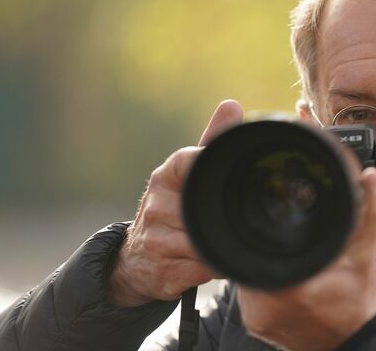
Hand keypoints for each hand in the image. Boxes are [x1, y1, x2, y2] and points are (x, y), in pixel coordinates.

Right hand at [107, 100, 243, 307]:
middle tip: (240, 217)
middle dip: (222, 214)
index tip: (224, 176)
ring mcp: (158, 238)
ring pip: (207, 240)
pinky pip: (205, 267)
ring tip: (226, 240)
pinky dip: (218, 265)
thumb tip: (232, 105)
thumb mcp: (187, 173)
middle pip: (203, 206)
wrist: (136, 260)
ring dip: (223, 243)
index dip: (208, 165)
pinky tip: (218, 260)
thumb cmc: (171, 208)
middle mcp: (157, 204)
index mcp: (168, 176)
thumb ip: (212, 140)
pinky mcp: (164, 269)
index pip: (189, 161)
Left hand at [237, 167, 375, 350]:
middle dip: (263, 249)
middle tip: (283, 245)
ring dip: (260, 266)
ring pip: (245, 279)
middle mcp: (269, 306)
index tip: (277, 230)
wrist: (354, 338)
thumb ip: (369, 211)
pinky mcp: (257, 326)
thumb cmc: (358, 297)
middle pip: (249, 260)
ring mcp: (260, 319)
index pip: (258, 248)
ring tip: (284, 263)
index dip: (265, 236)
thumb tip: (369, 178)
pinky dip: (260, 286)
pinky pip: (248, 297)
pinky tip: (281, 281)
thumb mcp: (365, 251)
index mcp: (293, 286)